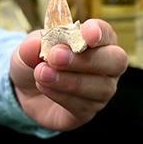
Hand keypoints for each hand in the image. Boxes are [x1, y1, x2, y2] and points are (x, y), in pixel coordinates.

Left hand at [10, 19, 127, 131]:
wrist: (26, 91)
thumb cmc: (36, 62)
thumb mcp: (27, 50)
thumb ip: (32, 46)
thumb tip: (35, 44)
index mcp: (97, 41)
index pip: (106, 33)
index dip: (99, 32)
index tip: (86, 33)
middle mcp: (107, 66)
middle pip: (116, 61)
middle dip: (87, 59)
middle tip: (56, 57)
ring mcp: (101, 91)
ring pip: (102, 88)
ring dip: (71, 81)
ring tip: (42, 74)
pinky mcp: (88, 111)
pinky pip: (84, 106)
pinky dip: (62, 96)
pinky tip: (44, 87)